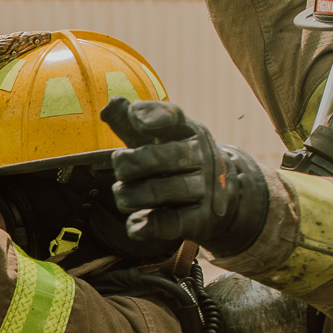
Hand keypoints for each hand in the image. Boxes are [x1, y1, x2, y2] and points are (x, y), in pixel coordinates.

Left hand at [104, 98, 268, 254]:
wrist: (222, 199)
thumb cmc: (175, 160)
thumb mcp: (156, 138)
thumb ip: (129, 122)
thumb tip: (109, 106)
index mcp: (187, 131)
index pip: (172, 116)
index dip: (152, 116)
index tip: (135, 119)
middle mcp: (200, 157)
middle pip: (159, 158)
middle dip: (129, 164)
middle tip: (121, 167)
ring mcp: (203, 189)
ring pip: (158, 192)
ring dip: (129, 196)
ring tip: (123, 194)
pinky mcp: (199, 220)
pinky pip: (169, 224)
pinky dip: (145, 226)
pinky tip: (134, 224)